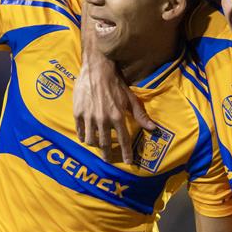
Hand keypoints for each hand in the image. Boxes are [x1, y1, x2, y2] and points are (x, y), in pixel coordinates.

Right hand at [73, 39, 154, 163]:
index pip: (123, 140)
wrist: (97, 69)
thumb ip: (140, 115)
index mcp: (117, 117)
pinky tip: (86, 137)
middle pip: (104, 144)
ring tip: (97, 146)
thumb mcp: (130, 99)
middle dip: (107, 155)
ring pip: (91, 140)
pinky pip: (80, 131)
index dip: (126, 153)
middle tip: (108, 160)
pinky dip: (83, 136)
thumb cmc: (115, 83)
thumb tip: (153, 128)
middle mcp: (103, 120)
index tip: (128, 162)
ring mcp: (89, 117)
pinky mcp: (78, 113)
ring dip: (95, 146)